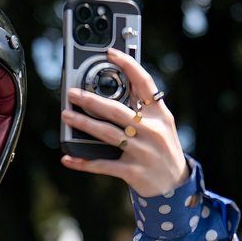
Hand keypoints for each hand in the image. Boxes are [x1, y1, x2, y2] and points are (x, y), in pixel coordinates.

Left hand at [60, 48, 189, 197]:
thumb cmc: (163, 150)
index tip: (110, 54)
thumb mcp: (161, 125)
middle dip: (91, 101)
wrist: (175, 186)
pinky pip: (102, 164)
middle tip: (72, 93)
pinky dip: (83, 162)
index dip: (128, 65)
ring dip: (84, 124)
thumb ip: (143, 108)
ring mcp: (142, 151)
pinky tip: (68, 158)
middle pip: (117, 110)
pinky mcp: (132, 170)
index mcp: (160, 114)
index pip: (144, 83)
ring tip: (66, 115)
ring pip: (107, 133)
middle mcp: (152, 130)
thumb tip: (115, 89)